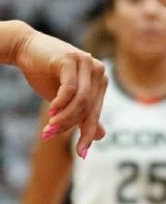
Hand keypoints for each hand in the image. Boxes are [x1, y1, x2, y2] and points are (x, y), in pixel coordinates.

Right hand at [13, 26, 106, 157]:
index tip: (81, 154)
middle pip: (89, 108)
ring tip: (49, 126)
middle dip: (71, 126)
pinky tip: (51, 110)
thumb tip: (101, 136)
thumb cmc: (47, 74)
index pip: (96, 112)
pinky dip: (60, 103)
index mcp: (100, 81)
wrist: (27, 49)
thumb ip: (82, 114)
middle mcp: (99, 70)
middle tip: (51, 135)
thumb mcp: (65, 99)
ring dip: (64, 117)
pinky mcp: (71, 59)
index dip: (88, 133)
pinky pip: (70, 88)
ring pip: (81, 100)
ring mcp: (87, 62)